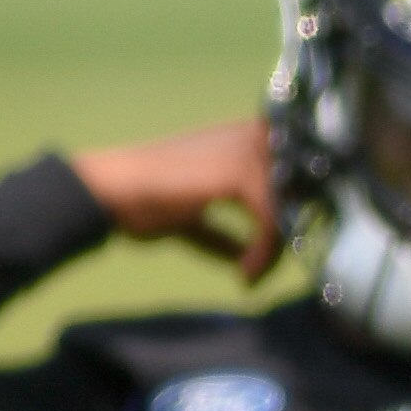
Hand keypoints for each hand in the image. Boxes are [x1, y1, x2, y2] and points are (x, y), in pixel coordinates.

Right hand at [70, 118, 280, 278]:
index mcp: (239, 140)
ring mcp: (246, 151)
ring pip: (288, 207)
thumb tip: (243, 258)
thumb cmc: (143, 201)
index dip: (295, 208)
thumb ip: (222, 233)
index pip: (294, 171)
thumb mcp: (192, 220)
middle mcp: (248, 136)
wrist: (109, 191)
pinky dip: (263, 254)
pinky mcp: (240, 174)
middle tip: (264, 264)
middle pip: (301, 188)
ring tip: (250, 273)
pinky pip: (271, 221)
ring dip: (274, 248)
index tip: (279, 247)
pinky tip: (244, 274)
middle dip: (291, 229)